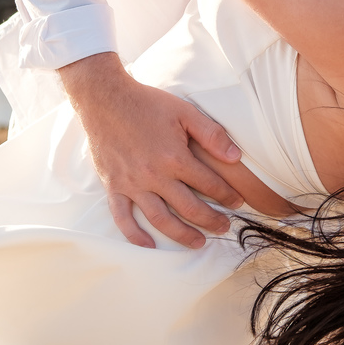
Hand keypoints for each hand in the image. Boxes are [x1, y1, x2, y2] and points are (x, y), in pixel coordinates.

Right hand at [59, 52, 244, 248]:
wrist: (105, 99)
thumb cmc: (147, 103)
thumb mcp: (184, 111)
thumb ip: (211, 134)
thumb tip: (235, 157)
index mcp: (175, 157)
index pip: (209, 184)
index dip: (227, 195)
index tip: (237, 202)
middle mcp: (154, 176)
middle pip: (189, 208)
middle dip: (211, 221)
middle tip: (224, 228)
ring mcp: (132, 184)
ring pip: (161, 219)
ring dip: (182, 235)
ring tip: (198, 243)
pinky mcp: (114, 186)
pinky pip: (123, 218)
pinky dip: (135, 235)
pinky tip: (149, 245)